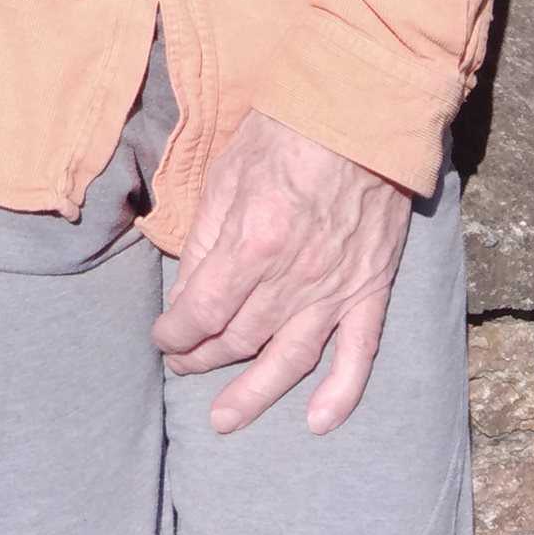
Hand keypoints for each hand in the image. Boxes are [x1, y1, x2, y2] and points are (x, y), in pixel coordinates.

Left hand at [150, 110, 410, 436]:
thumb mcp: (227, 173)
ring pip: (290, 359)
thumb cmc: (285, 133)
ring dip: (254, 393)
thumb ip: (206, 238)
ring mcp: (336, 289)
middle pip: (240, 337)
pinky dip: (340, 394)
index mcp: (253, 242)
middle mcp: (294, 277)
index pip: (203, 310)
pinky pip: (358, 354)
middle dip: (203, 357)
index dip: (176, 333)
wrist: (359, 112)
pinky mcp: (371, 290)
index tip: (162, 338)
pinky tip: (316, 422)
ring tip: (225, 419)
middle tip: (182, 365)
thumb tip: (188, 293)